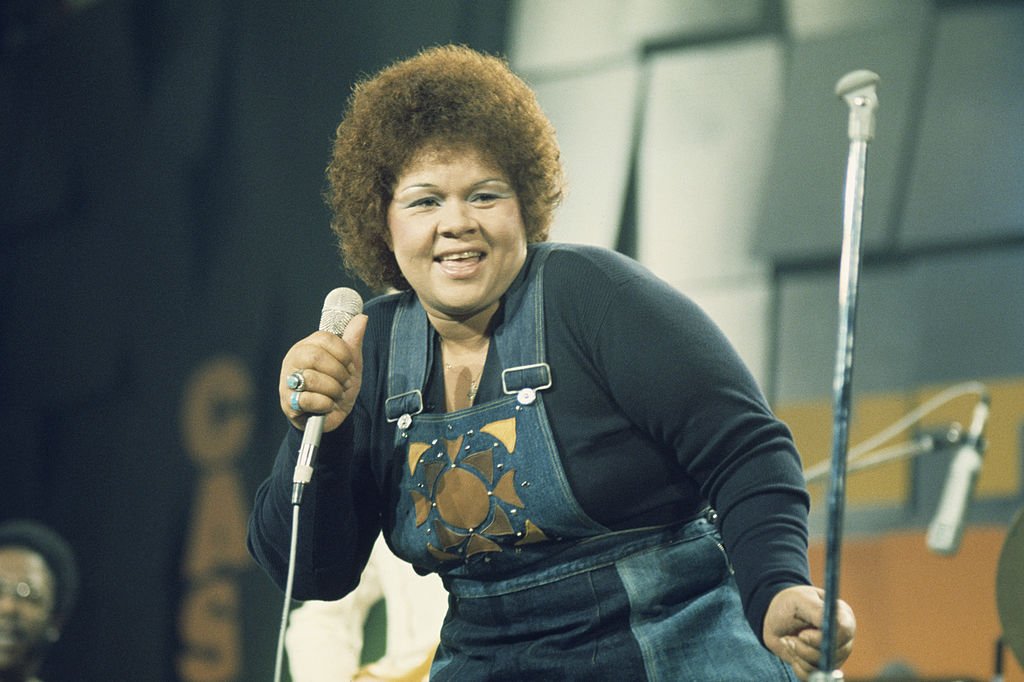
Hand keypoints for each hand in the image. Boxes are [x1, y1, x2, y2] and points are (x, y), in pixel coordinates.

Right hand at [279, 314, 367, 432]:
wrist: (330, 415)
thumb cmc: (336, 385)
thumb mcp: (348, 363)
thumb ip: (352, 341)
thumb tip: (362, 317)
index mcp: (306, 346)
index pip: (324, 338)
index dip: (343, 352)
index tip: (350, 365)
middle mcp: (293, 361)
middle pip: (316, 356)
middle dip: (338, 372)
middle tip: (345, 382)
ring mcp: (288, 382)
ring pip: (312, 379)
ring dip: (334, 390)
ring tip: (336, 395)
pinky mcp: (288, 403)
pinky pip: (308, 399)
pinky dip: (325, 404)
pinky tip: (327, 405)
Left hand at [763, 585, 855, 679]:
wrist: (777, 621)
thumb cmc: (789, 606)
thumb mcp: (799, 600)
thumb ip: (816, 610)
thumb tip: (828, 626)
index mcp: (842, 616)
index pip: (844, 631)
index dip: (822, 637)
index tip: (802, 635)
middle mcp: (843, 638)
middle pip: (832, 654)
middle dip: (804, 648)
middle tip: (788, 638)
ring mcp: (836, 655)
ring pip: (821, 666)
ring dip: (798, 655)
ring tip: (789, 641)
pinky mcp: (825, 668)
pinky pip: (811, 676)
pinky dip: (797, 666)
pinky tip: (792, 652)